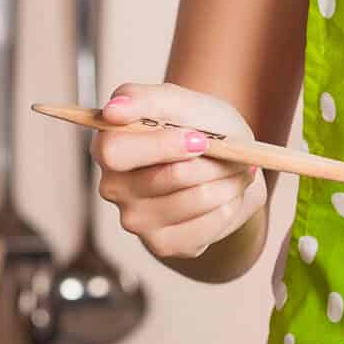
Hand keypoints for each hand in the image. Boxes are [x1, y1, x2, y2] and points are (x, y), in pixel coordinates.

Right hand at [92, 83, 264, 261]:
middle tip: (232, 151)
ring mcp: (136, 221)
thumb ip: (143, 98)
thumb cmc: (196, 125)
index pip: (115, 152)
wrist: (225, 159)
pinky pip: (209, 225)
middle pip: (164, 178)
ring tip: (236, 168)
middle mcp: (113, 188)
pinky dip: (230, 203)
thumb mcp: (177, 100)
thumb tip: (113, 110)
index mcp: (107, 147)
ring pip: (194, 199)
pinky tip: (227, 192)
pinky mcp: (163, 244)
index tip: (199, 138)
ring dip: (227, 180)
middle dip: (209, 162)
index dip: (161, 146)